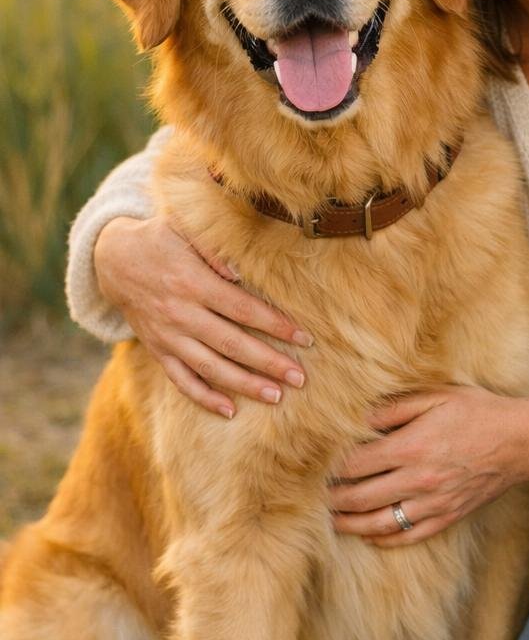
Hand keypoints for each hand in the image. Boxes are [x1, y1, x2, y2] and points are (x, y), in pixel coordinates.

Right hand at [95, 216, 312, 417]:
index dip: (275, 325)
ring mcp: (168, 337)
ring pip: (210, 368)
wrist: (113, 260)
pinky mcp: (158, 350)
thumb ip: (214, 248)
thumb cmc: (160, 239)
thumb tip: (240, 272)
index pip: (242, 309)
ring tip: (276, 396)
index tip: (304, 338)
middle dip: (269, 363)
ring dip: (244, 385)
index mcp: (193, 283)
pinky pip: (181, 380)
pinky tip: (230, 411)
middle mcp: (181, 314)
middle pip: (232, 344)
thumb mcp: (183, 228)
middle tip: (300, 378)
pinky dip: (204, 397)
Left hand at [327, 385, 525, 546]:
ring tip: (329, 520)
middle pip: (359, 497)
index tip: (314, 466)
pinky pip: (408, 536)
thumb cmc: (477, 411)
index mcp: (411, 446)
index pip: (356, 464)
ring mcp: (432, 503)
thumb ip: (394, 408)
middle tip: (311, 496)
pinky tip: (368, 534)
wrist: (520, 441)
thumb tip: (357, 417)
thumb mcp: (436, 396)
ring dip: (348, 524)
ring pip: (378, 523)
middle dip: (331, 498)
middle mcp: (417, 479)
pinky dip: (383, 538)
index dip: (330, 468)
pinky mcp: (446, 517)